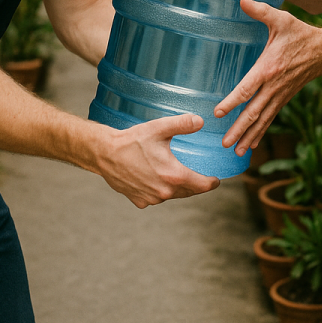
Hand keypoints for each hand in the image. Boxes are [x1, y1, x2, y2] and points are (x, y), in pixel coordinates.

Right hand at [93, 113, 219, 207]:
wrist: (105, 153)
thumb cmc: (132, 141)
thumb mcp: (159, 128)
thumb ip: (183, 124)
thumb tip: (201, 121)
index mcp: (174, 175)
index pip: (202, 185)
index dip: (212, 183)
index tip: (216, 180)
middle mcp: (164, 191)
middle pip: (189, 192)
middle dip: (196, 185)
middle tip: (200, 177)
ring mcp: (152, 199)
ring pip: (172, 195)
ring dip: (177, 188)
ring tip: (177, 176)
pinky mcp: (139, 201)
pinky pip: (156, 198)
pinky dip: (159, 190)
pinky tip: (156, 179)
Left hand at [216, 0, 321, 154]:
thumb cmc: (301, 33)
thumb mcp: (281, 18)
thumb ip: (261, 10)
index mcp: (269, 68)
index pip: (247, 88)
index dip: (232, 101)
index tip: (218, 112)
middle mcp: (274, 86)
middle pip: (254, 112)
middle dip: (238, 129)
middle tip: (224, 143)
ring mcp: (280, 95)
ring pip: (262, 120)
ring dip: (249, 136)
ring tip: (235, 152)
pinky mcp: (284, 98)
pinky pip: (270, 118)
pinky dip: (261, 132)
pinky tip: (252, 144)